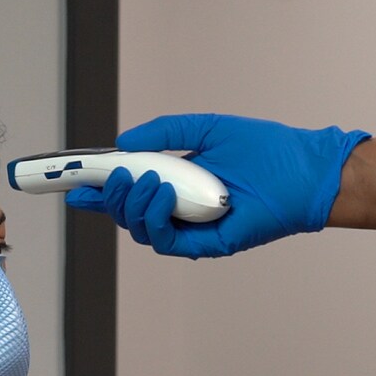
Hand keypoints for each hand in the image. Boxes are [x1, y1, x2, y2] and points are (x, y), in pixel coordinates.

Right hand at [65, 114, 369, 257]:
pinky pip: (164, 241)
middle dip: (109, 197)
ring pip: (138, 230)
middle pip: (126, 215)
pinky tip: (161, 192)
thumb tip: (123, 143)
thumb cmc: (263, 150)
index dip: (98, 192)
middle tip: (112, 174)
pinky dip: (154, 217)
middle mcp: (179, 212)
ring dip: (131, 205)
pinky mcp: (205, 245)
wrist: (302, 170)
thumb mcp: (204, 130)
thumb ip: (163, 135)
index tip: (73, 183)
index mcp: (176, 187)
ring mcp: (190, 230)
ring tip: (145, 178)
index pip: (128, 195)